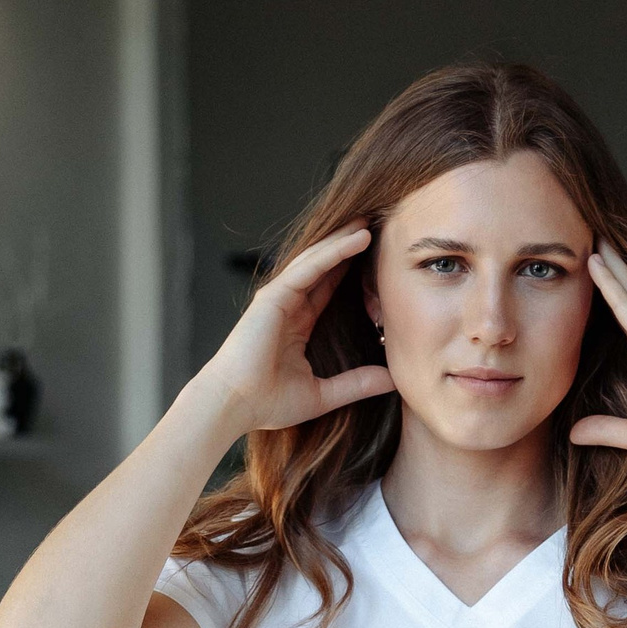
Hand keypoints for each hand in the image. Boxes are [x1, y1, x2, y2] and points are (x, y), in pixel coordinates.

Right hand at [198, 225, 396, 437]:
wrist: (235, 405)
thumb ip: (356, 384)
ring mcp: (280, 297)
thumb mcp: (323, 394)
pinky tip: (356, 239)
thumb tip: (392, 381)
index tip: (375, 258)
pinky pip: (309, 267)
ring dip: (344, 239)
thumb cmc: (267, 404)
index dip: (349, 271)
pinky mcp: (274, 295)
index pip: (328, 289)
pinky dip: (334, 252)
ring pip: (318, 259)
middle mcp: (288, 305)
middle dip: (347, 246)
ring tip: (369, 223)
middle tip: (375, 226)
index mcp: (296, 325)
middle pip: (324, 266)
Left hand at [568, 242, 626, 464]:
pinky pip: (624, 303)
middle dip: (619, 269)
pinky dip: (608, 281)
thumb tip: (575, 433)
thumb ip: (605, 428)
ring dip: (612, 264)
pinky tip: (594, 262)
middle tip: (601, 243)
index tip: (610, 276)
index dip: (623, 295)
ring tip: (595, 240)